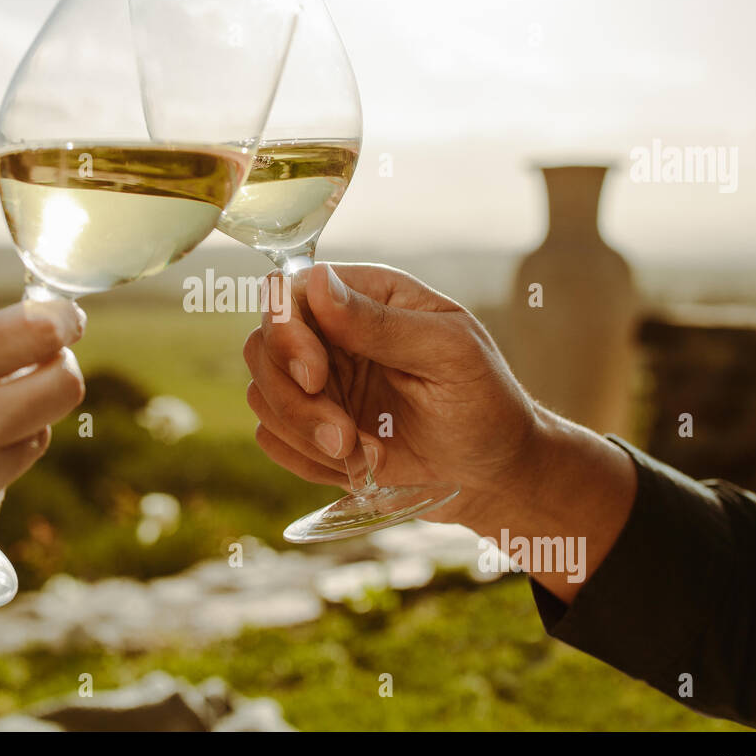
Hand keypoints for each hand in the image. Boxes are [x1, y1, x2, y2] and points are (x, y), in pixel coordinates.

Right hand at [244, 263, 542, 516]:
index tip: (315, 376)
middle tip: (343, 436)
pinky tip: (358, 466)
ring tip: (363, 455)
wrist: (494, 474)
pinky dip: (306, 460)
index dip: (286, 332)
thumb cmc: (486, 402)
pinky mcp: (312, 429)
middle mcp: (332, 334)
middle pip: (261, 347)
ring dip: (303, 434)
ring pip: (261, 396)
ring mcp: (319, 383)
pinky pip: (272, 439)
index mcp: (367, 298)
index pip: (291, 294)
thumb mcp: (449, 354)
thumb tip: (319, 282)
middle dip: (294, 399)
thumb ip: (382, 323)